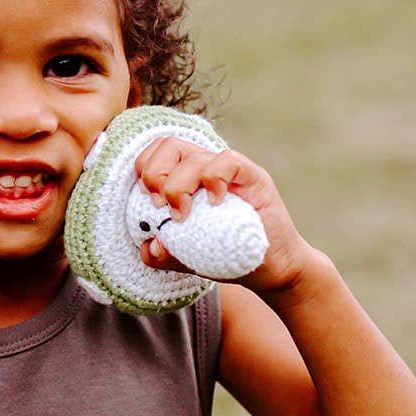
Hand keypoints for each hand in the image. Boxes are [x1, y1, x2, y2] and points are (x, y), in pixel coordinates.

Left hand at [133, 138, 307, 294]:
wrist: (270, 270)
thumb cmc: (227, 256)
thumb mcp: (185, 256)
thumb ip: (162, 252)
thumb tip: (148, 246)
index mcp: (187, 177)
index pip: (157, 151)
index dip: (144, 168)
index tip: (145, 200)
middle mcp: (207, 168)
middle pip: (170, 144)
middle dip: (154, 173)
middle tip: (159, 206)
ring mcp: (231, 171)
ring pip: (194, 156)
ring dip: (177, 186)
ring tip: (182, 216)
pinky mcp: (254, 178)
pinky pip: (228, 161)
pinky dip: (213, 179)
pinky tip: (213, 203)